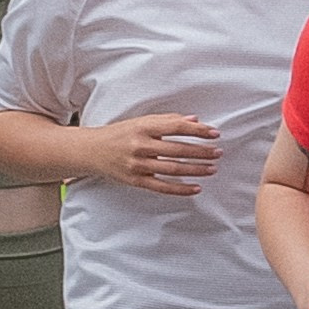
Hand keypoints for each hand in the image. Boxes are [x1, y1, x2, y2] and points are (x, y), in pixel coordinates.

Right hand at [83, 110, 221, 196]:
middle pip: (178, 150)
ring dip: (196, 170)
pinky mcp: (136, 180)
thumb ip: (167, 120)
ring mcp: (138, 164)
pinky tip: (196, 188)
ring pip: (173, 169)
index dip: (198, 130)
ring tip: (212, 168)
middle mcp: (140, 145)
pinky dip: (181, 189)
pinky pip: (162, 187)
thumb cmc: (118, 134)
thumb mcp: (140, 122)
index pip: (176, 127)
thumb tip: (194, 120)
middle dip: (201, 152)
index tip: (214, 133)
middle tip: (218, 152)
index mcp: (143, 127)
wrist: (90, 150)